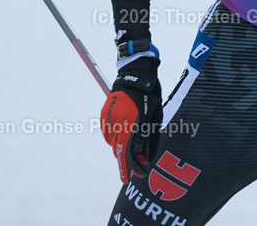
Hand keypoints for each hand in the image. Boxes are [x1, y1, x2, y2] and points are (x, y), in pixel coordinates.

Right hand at [101, 56, 161, 181]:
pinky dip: (116, 137)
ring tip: (133, 148)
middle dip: (127, 160)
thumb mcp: (152, 119)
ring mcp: (108, 118)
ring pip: (112, 142)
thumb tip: (142, 157)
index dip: (126, 167)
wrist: (135, 76)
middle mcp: (116, 122)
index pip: (125, 151)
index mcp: (129, 123)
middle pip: (118, 149)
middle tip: (138, 168)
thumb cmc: (149, 96)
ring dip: (121, 148)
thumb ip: (146, 139)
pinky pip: (109, 132)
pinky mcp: (105, 114)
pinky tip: (126, 135)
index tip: (127, 180)